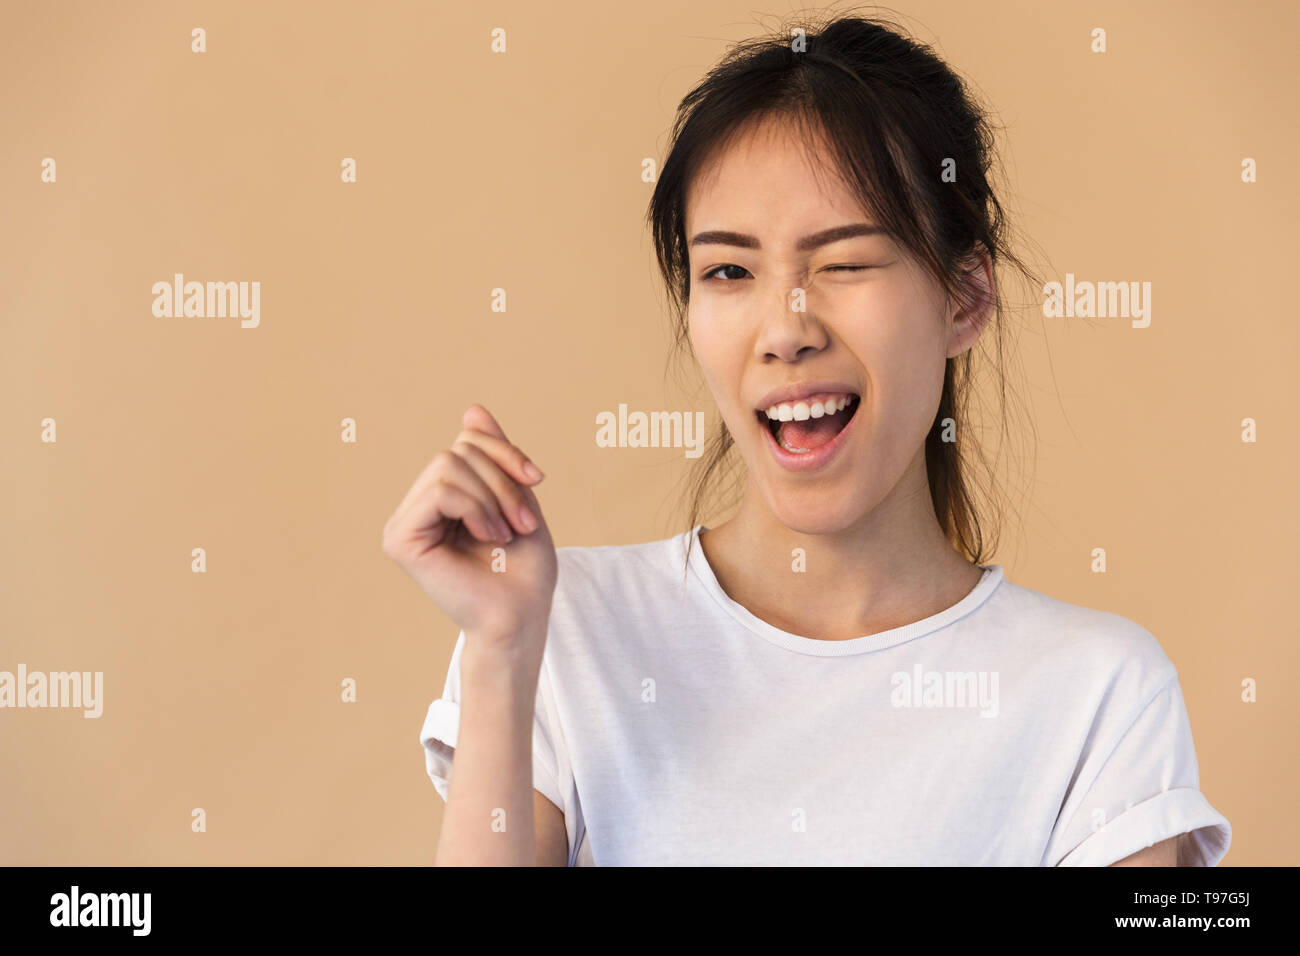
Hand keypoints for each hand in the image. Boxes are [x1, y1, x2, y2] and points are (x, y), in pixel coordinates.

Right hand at [382, 404, 557, 652]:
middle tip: (522, 521)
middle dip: (501, 479)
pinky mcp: (400, 539)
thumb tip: (472, 409)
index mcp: (443, 497)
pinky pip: (439, 491)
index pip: (466, 442)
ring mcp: (404, 522)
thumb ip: (494, 456)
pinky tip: (487, 537)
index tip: (537, 479)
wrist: (522, 617)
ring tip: (505, 533)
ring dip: (492, 497)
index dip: (505, 452)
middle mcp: (417, 507)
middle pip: (457, 450)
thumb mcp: (517, 496)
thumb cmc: (524, 568)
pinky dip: (474, 508)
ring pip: (447, 466)